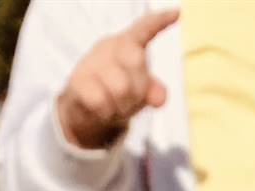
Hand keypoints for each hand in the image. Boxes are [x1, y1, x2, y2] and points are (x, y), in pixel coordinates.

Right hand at [57, 8, 179, 150]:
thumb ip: (153, 91)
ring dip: (121, 106)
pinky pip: (100, 101)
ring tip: (115, 107)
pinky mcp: (78, 79)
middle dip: (138, 89)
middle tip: (129, 101)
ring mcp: (92, 60)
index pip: (144, 28)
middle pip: (136, 61)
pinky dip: (106, 112)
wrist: (85, 110)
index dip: (159, 21)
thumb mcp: (139, 92)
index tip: (176, 13)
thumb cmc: (117, 94)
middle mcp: (110, 46)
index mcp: (128, 43)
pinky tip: (102, 110)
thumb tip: (160, 98)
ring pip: (120, 86)